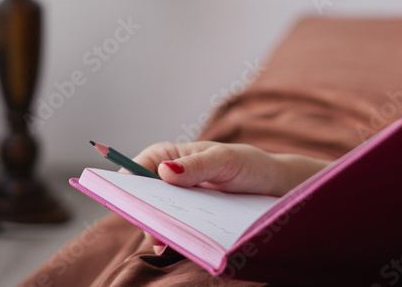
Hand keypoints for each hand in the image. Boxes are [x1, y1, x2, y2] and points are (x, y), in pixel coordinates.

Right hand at [128, 141, 328, 252]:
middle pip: (142, 196)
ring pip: (155, 217)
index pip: (139, 165)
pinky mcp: (189, 222)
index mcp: (174, 155)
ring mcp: (180, 202)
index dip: (128, 179)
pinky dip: (169, 240)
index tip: (125, 196)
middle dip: (141, 210)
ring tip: (162, 239)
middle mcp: (172, 179)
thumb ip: (198, 165)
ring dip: (156, 228)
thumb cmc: (252, 166)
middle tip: (148, 224)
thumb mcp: (227, 160)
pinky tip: (172, 247)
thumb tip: (163, 171)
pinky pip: (171, 232)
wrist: (276, 189)